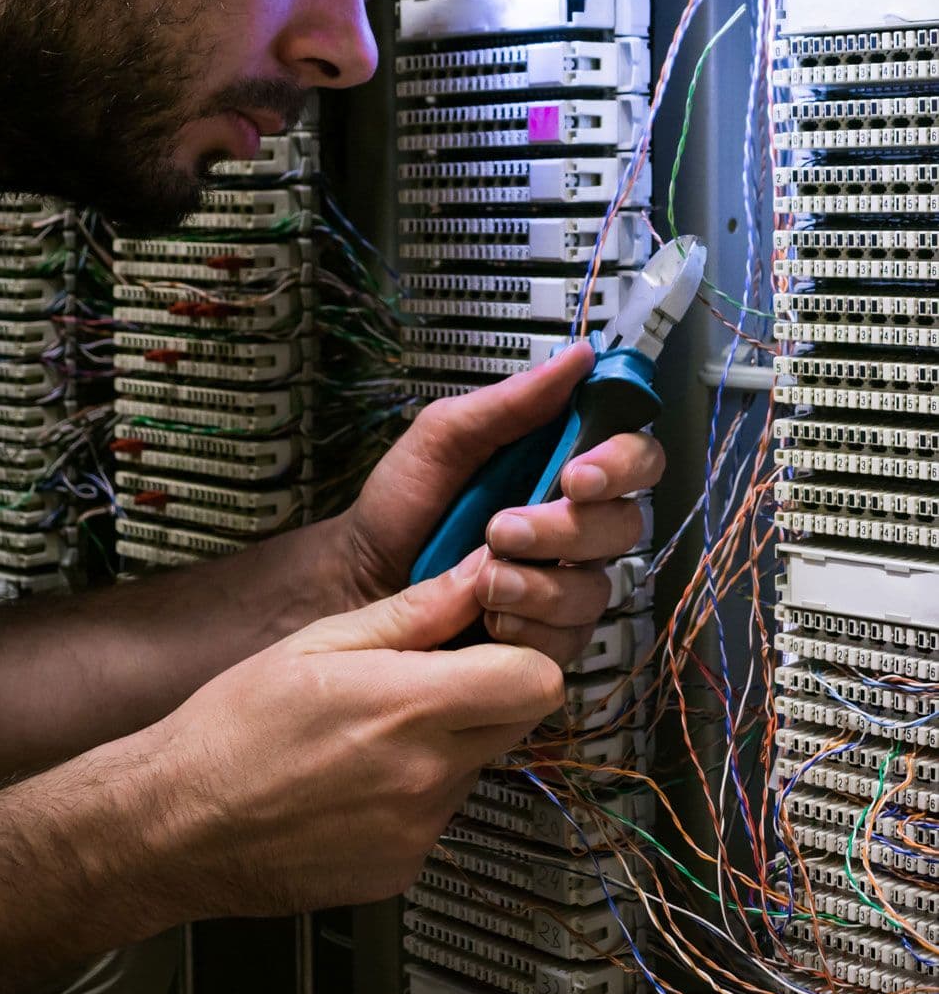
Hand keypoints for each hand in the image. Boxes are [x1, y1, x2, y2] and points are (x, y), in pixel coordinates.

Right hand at [141, 567, 562, 915]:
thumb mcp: (317, 642)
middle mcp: (425, 776)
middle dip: (487, 693)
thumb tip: (474, 573)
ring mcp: (417, 831)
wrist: (179, 823)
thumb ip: (412, 612)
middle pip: (518, 724)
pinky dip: (410, 793)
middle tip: (425, 679)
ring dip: (443, 744)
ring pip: (474, 768)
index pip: (536, 682)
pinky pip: (436, 815)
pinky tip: (352, 779)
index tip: (488, 642)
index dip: (522, 655)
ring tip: (366, 733)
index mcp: (407, 707)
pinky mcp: (402, 869)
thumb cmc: (232, 727)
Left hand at [338, 344, 663, 664]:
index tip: (577, 474)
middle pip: (626, 525)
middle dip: (566, 529)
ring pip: (597, 588)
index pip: (634, 458)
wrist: (359, 579)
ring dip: (539, 583)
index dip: (623, 464)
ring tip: (482, 578)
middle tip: (502, 528)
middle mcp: (574, 526)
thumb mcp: (443, 438)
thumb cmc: (402, 504)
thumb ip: (511, 402)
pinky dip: (527, 626)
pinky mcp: (549, 636)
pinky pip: (570, 637)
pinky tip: (487, 615)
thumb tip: (579, 355)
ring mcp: (564, 584)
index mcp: (560, 467)